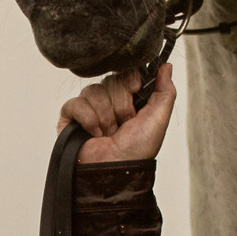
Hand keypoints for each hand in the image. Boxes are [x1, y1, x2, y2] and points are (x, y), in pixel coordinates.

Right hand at [60, 64, 176, 164]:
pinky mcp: (70, 116)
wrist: (116, 169)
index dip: (130, 79)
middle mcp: (108, 100)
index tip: (136, 89)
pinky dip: (88, 120)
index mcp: (129, 98)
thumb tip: (167, 66)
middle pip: (110, 80)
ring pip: (93, 90)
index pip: (125, 72)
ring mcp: (88, 107)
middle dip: (121, 104)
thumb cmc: (138, 149)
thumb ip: (166, 91)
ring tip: (109, 133)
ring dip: (106, 116)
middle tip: (124, 123)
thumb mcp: (159, 118)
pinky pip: (75, 103)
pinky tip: (94, 134)